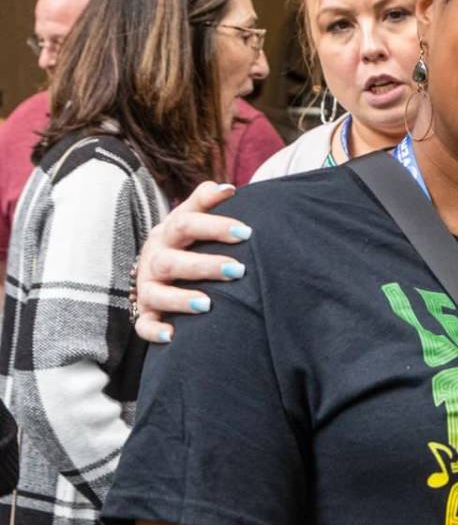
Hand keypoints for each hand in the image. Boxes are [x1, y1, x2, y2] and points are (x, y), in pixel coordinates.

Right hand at [134, 181, 247, 343]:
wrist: (153, 268)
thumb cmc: (182, 242)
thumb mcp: (189, 218)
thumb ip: (205, 202)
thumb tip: (228, 187)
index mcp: (167, 235)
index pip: (186, 225)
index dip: (215, 227)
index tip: (247, 232)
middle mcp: (153, 261)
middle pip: (172, 262)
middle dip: (204, 266)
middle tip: (238, 270)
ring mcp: (147, 288)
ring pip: (157, 294)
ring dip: (180, 299)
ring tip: (207, 305)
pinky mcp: (145, 313)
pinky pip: (143, 326)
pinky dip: (154, 331)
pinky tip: (173, 336)